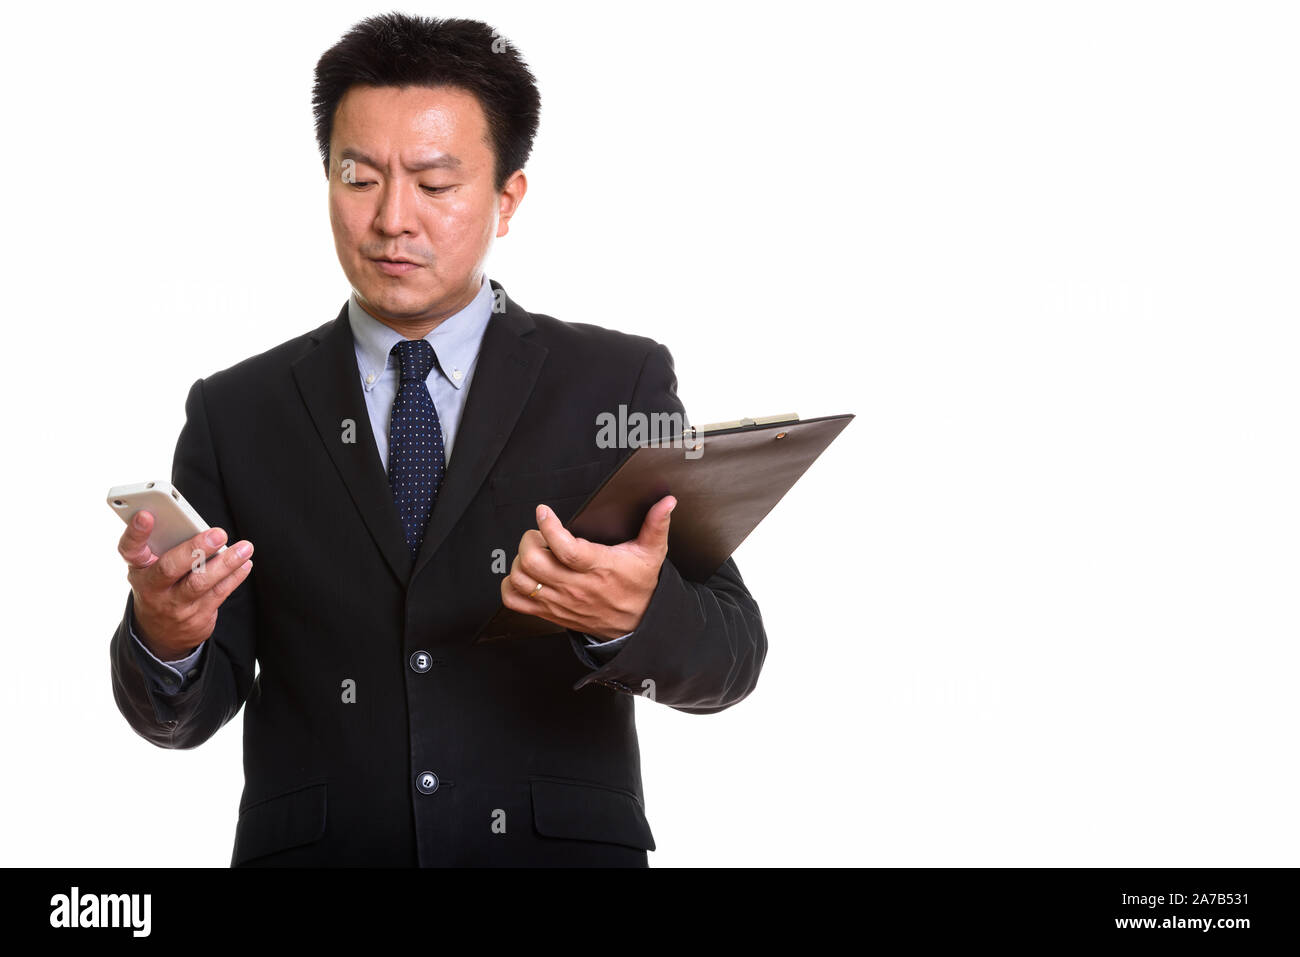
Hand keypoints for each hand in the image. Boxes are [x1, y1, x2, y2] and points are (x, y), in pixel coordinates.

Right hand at [117, 510, 254, 660]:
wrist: (161, 633)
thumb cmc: (160, 585)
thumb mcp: (152, 567)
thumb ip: (168, 546)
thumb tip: (198, 527)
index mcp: (139, 568)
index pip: (130, 549)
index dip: (136, 532)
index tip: (146, 515)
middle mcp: (152, 588)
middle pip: (169, 568)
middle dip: (194, 549)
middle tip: (218, 534)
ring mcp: (173, 605)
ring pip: (200, 582)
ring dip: (226, 563)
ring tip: (245, 548)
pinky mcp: (195, 617)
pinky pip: (218, 594)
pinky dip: (234, 576)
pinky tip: (245, 563)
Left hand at [501, 495, 674, 639]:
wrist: (637, 624)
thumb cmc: (639, 586)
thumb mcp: (652, 553)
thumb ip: (656, 525)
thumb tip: (666, 502)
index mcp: (599, 567)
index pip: (566, 549)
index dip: (549, 528)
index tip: (544, 512)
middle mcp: (576, 586)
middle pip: (534, 563)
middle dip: (529, 542)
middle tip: (538, 534)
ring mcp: (560, 601)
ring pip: (522, 580)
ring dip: (519, 561)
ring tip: (533, 552)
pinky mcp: (550, 612)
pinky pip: (516, 602)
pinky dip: (510, 585)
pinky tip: (524, 573)